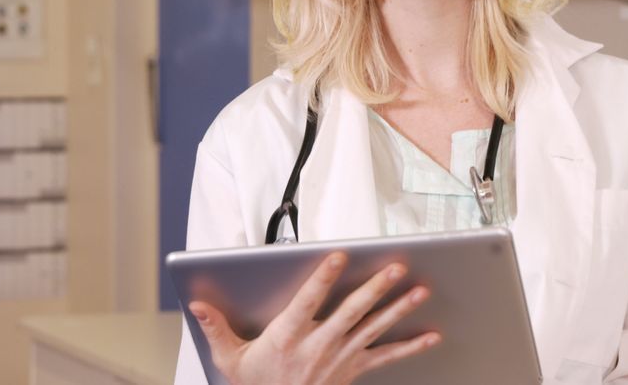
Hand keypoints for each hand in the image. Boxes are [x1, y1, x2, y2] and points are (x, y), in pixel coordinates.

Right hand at [188, 252, 440, 384]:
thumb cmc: (257, 383)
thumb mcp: (229, 358)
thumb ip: (215, 327)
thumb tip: (196, 305)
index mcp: (288, 336)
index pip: (309, 301)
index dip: (323, 277)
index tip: (338, 256)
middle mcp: (319, 345)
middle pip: (352, 311)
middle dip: (375, 288)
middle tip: (395, 268)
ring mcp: (340, 358)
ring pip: (374, 328)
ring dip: (398, 308)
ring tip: (420, 289)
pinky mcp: (353, 370)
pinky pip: (386, 357)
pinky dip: (410, 347)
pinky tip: (432, 336)